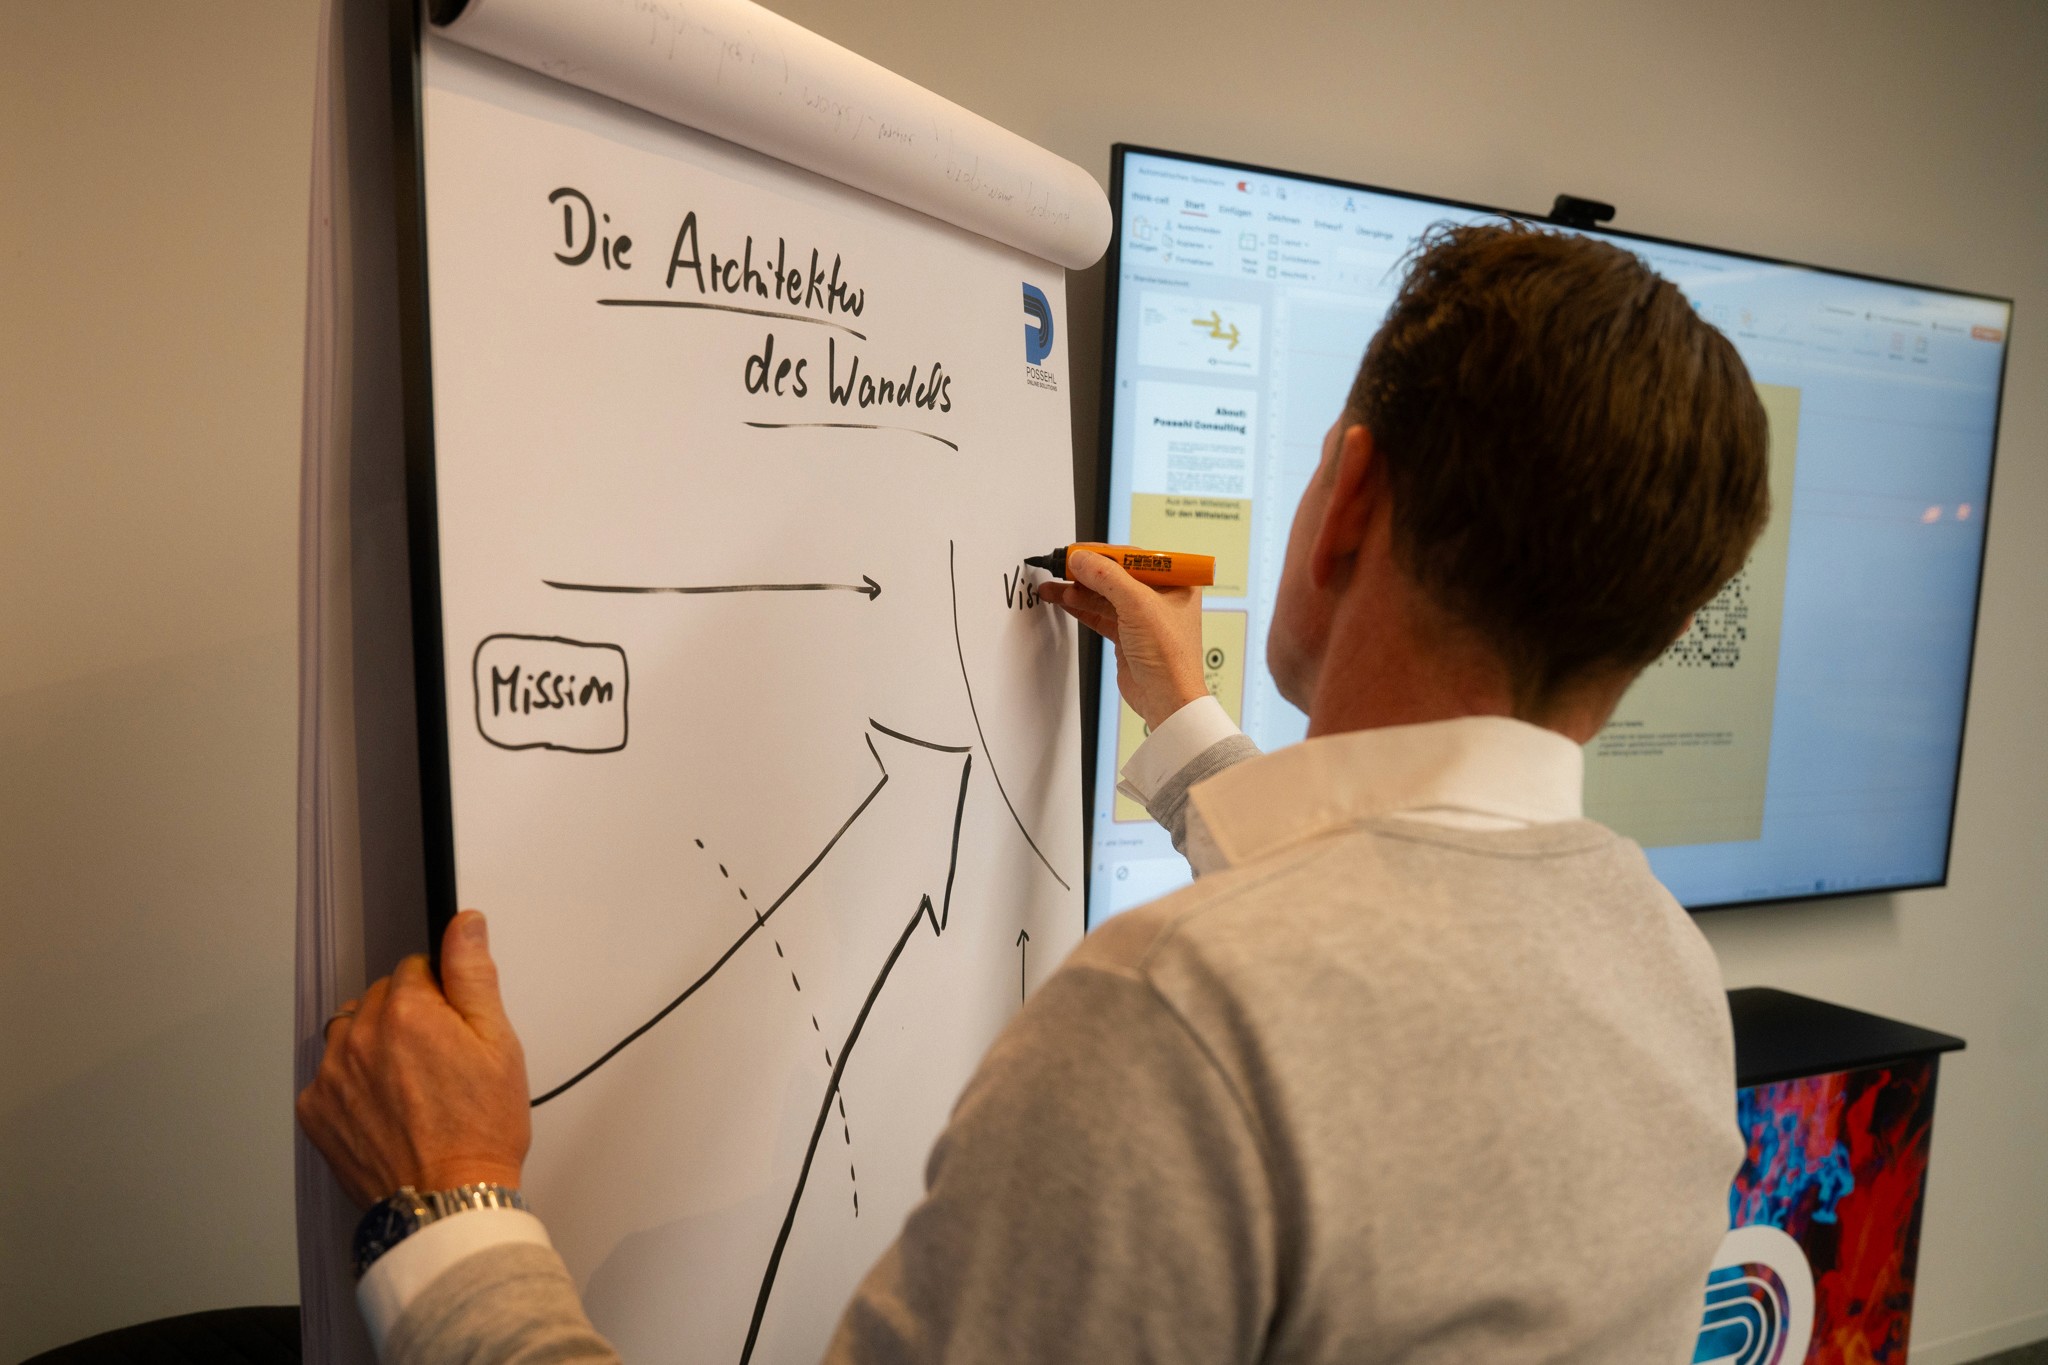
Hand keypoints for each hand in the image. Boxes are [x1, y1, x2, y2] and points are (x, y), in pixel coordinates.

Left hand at [296, 910, 531, 1206]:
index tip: (454, 1028)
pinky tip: (384, 1108)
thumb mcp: (498, 1043)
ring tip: (409, 1085)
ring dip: (373, 1045)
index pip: (415, 969)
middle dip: (407, 1017)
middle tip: (439, 1062)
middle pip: (379, 998)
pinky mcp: (315, 1111)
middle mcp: (359, 1036)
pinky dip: (351, 1084)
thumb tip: (463, 924)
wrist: (446, 1200)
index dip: (442, 996)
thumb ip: (473, 974)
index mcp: (407, 1010)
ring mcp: (331, 1075)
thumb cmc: (479, 1130)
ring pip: (350, 1032)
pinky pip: (328, 1076)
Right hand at [1038, 549, 1208, 729]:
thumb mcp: (1138, 605)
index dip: (1102, 553)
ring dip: (1078, 591)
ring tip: (1052, 587)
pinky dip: (1082, 608)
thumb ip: (1106, 577)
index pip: (1132, 557)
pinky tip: (1065, 600)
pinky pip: (1100, 615)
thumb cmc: (1170, 656)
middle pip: (1115, 576)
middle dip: (1085, 573)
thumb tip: (1081, 559)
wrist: (1166, 699)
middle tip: (1058, 567)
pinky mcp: (1128, 636)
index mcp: (1175, 582)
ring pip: (1104, 596)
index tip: (1074, 552)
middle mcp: (1160, 597)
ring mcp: (1142, 617)